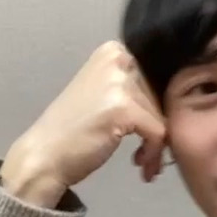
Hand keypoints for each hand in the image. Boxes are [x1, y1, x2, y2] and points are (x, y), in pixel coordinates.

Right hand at [0, 41, 166, 207]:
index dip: (158, 107)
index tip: (150, 131)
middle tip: (146, 152)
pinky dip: (154, 153)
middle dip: (158, 127)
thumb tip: (173, 96)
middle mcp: (117, 59)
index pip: (157, 76)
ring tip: (143, 162)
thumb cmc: (73, 130)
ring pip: (161, 116)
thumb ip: (132, 87)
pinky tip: (141, 165)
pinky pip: (158, 133)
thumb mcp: (102, 93)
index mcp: (112, 50)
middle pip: (161, 96)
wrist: (43, 156)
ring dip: (156, 144)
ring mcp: (120, 83)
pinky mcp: (125, 109)